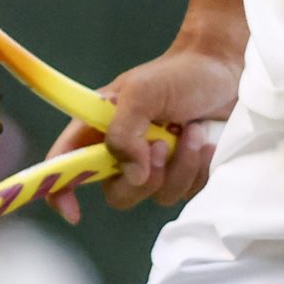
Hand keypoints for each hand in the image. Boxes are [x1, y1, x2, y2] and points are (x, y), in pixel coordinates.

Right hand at [42, 43, 240, 223]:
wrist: (222, 70)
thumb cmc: (176, 74)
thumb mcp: (141, 93)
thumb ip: (124, 132)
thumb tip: (133, 175)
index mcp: (99, 127)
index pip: (65, 163)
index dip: (60, 190)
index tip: (76, 213)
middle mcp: (123, 151)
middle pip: (118, 192)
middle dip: (144, 177)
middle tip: (162, 145)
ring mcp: (154, 166)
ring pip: (157, 195)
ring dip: (180, 166)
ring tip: (193, 132)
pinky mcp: (184, 173)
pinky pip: (187, 194)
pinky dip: (198, 171)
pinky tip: (206, 146)